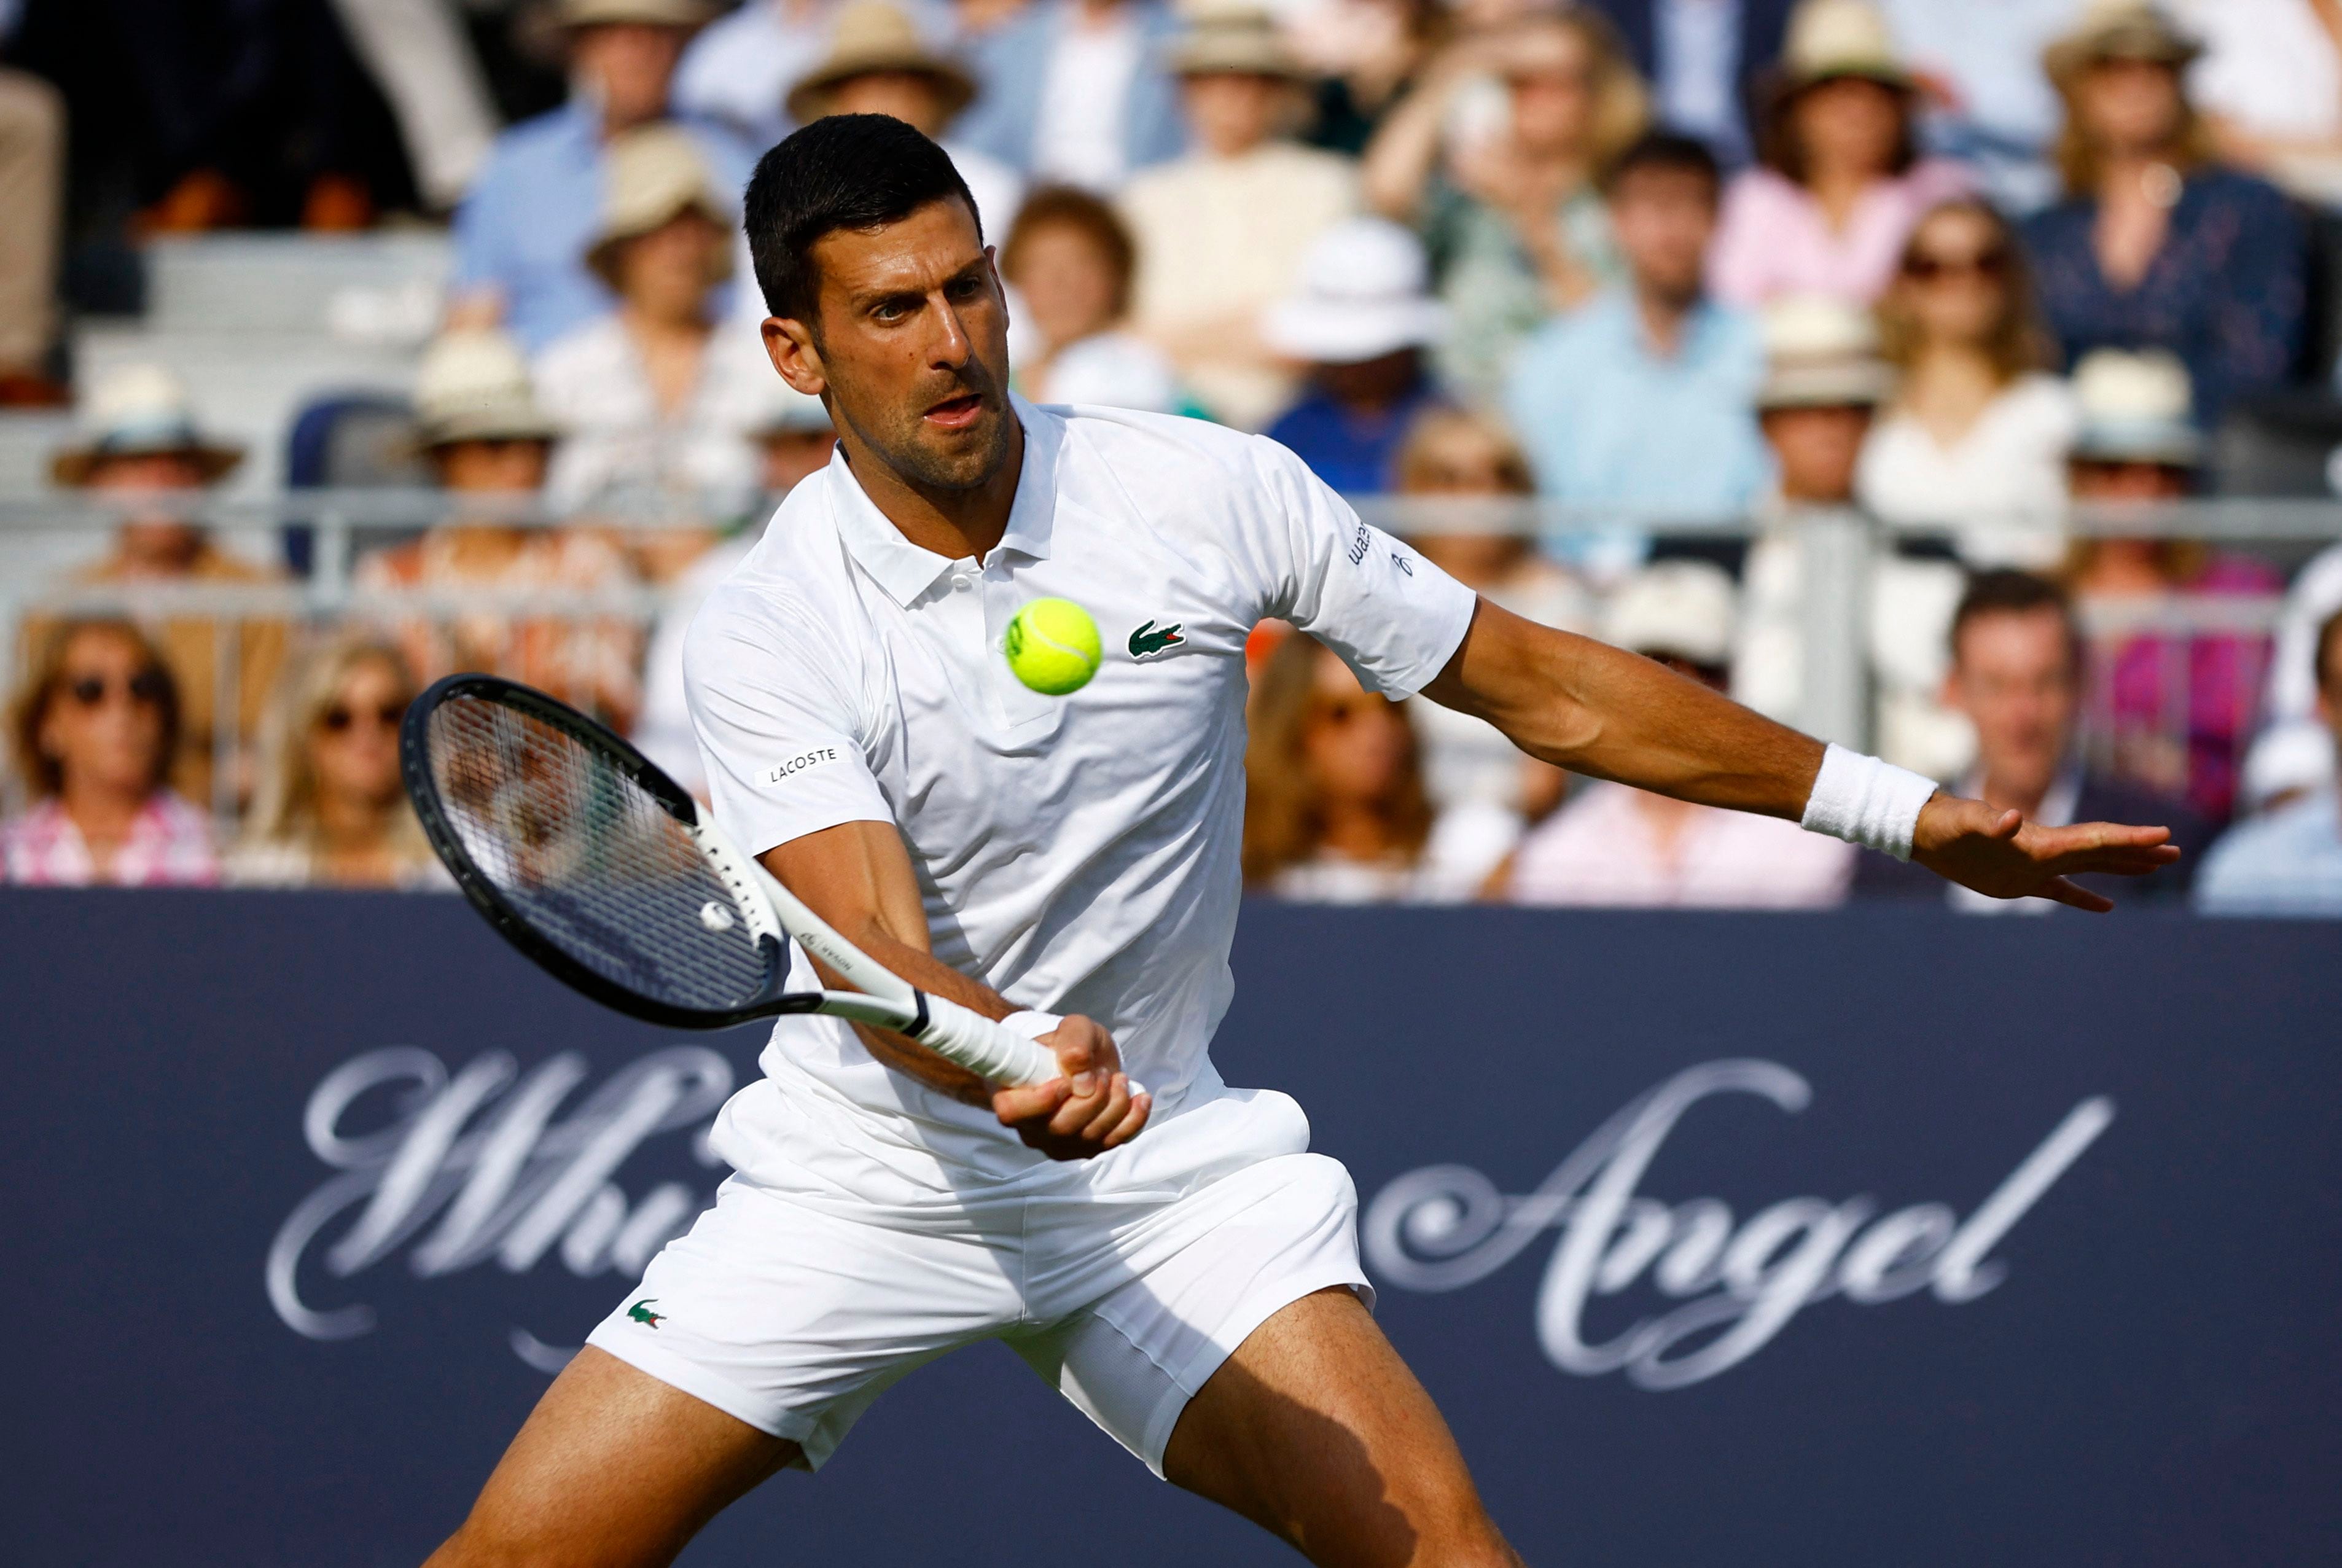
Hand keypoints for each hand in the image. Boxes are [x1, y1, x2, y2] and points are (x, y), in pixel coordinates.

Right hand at [991, 1015, 1150, 1159]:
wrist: (1086, 1062)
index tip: (1065, 1081)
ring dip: (1115, 1105)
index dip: (1040, 1101)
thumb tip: (1082, 1079)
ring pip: (1089, 1137)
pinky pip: (1112, 1143)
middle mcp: (1030, 1127)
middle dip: (1093, 1098)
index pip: (1013, 1112)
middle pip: (1061, 1127)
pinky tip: (1140, 1099)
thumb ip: (1074, 1042)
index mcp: (1010, 1095)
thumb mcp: (1074, 1028)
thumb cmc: (1070, 1045)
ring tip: (1119, 1079)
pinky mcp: (1084, 1149)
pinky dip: (1132, 1121)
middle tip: (1105, 1074)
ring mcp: (1058, 1143)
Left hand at [1911, 795, 2182, 911]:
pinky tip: (2106, 906)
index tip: (2163, 835)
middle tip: (2175, 850)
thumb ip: (1991, 822)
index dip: (2129, 837)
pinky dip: (2084, 898)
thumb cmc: (1948, 825)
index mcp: (2042, 840)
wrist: (1928, 832)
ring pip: (2090, 866)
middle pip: (2103, 850)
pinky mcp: (2021, 881)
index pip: (2096, 838)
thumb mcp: (1968, 824)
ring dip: (2122, 866)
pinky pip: (2062, 891)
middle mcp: (2047, 849)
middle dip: (2139, 850)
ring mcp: (2037, 865)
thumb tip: (2011, 816)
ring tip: (2155, 866)